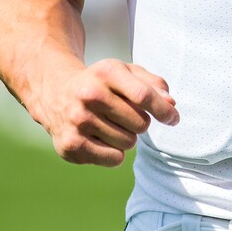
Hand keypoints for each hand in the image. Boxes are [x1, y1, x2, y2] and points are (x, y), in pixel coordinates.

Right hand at [41, 59, 178, 166]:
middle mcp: (90, 94)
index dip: (163, 110)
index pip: (143, 96)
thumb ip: (153, 85)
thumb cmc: (102, 84)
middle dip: (141, 123)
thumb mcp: (126, 73)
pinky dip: (115, 153)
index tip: (174, 119)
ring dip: (127, 138)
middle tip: (126, 116)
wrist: (57, 94)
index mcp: (106, 72)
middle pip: (140, 123)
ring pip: (129, 143)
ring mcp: (78, 120)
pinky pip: (114, 159)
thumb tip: (171, 104)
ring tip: (111, 125)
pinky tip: (102, 139)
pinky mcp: (71, 145)